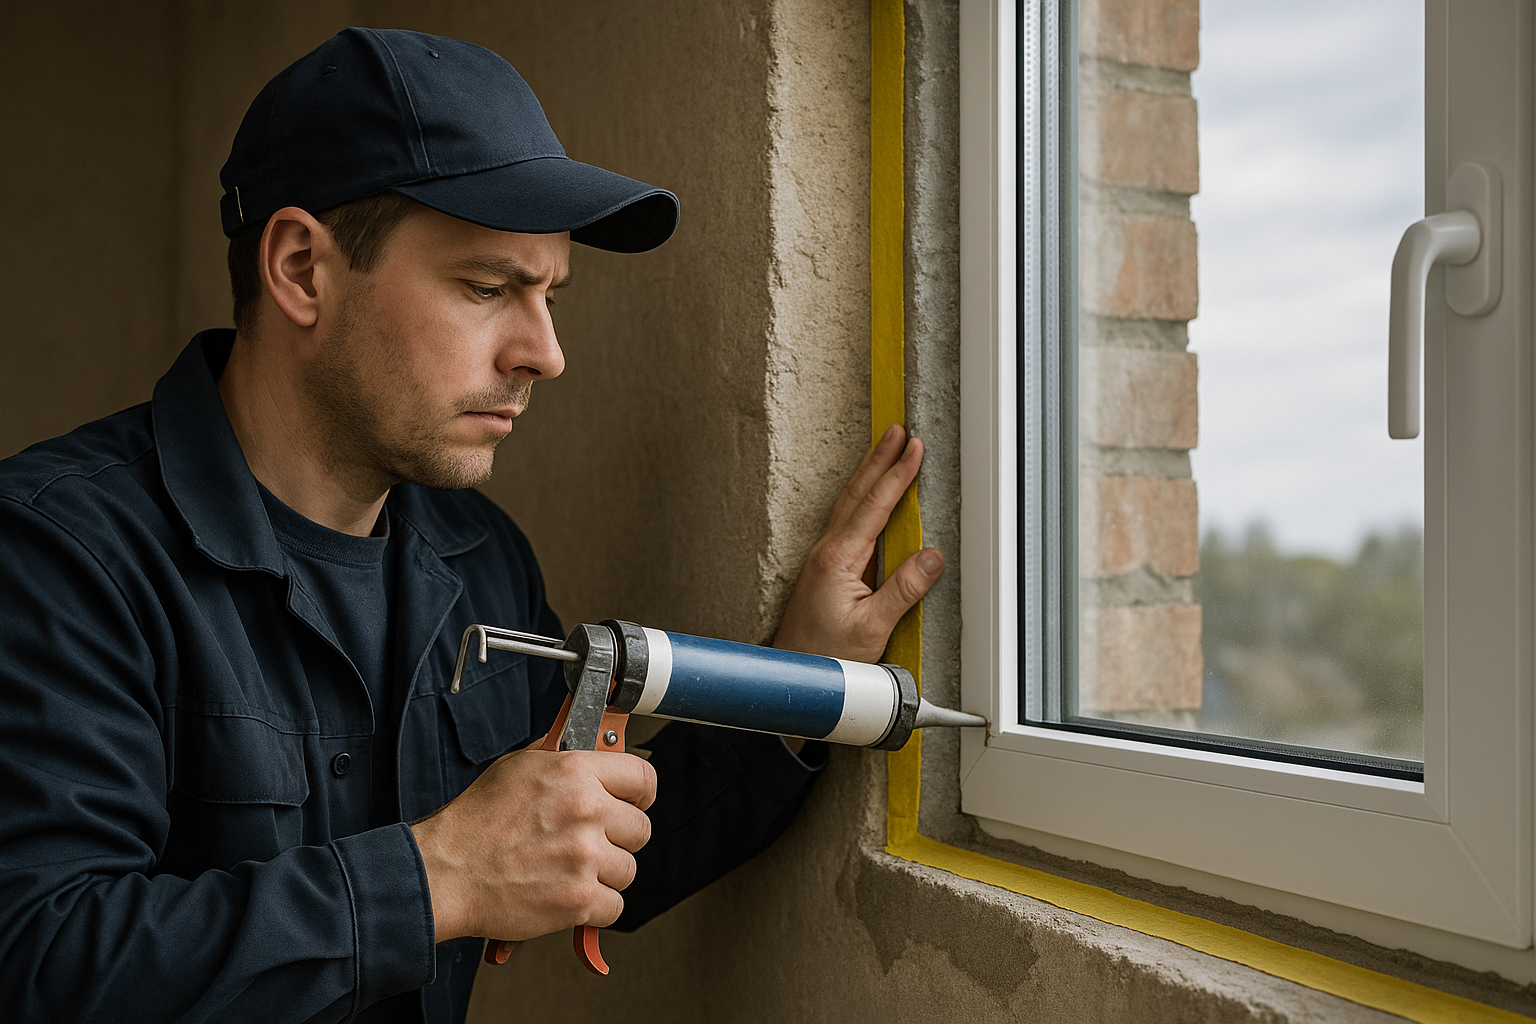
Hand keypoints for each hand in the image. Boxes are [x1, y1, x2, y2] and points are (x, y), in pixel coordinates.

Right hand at [410, 745, 655, 944]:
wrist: (446, 872)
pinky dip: (594, 907)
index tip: (634, 803)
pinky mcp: (578, 900)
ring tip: (569, 870)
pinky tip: (567, 895)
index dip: (640, 794)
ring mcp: (585, 857)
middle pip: (641, 829)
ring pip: (628, 870)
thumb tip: (594, 755)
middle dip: (619, 838)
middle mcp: (586, 811)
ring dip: (604, 874)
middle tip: (590, 843)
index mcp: (575, 772)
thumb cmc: (476, 821)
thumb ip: (564, 762)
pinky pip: (614, 906)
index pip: (643, 778)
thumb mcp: (519, 767)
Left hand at [773, 423, 944, 662]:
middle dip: (879, 459)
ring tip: (885, 447)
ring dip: (868, 473)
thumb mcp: (873, 628)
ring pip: (849, 504)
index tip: (913, 447)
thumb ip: (903, 591)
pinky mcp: (825, 568)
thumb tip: (932, 556)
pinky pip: (846, 521)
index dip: (896, 475)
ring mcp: (823, 558)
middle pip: (856, 494)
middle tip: (897, 429)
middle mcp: (827, 551)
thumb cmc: (827, 656)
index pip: (873, 506)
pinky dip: (861, 497)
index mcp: (838, 559)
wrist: (793, 674)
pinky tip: (868, 493)